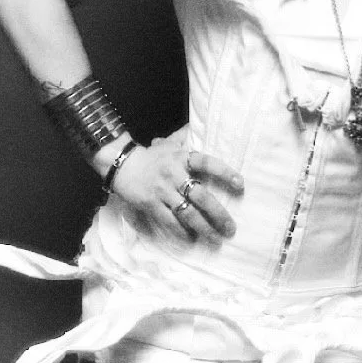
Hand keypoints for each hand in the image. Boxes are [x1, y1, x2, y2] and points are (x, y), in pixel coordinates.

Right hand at [109, 126, 243, 243]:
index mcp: (182, 158)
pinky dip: (181, 232)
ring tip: (216, 239)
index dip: (225, 172)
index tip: (240, 184)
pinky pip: (169, 222)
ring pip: (187, 213)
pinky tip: (191, 239)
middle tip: (231, 228)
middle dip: (218, 214)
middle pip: (201, 196)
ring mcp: (163, 191)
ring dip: (204, 228)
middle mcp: (174, 174)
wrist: (121, 165)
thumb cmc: (152, 156)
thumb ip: (184, 136)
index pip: (207, 163)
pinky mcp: (151, 204)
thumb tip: (196, 123)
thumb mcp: (169, 143)